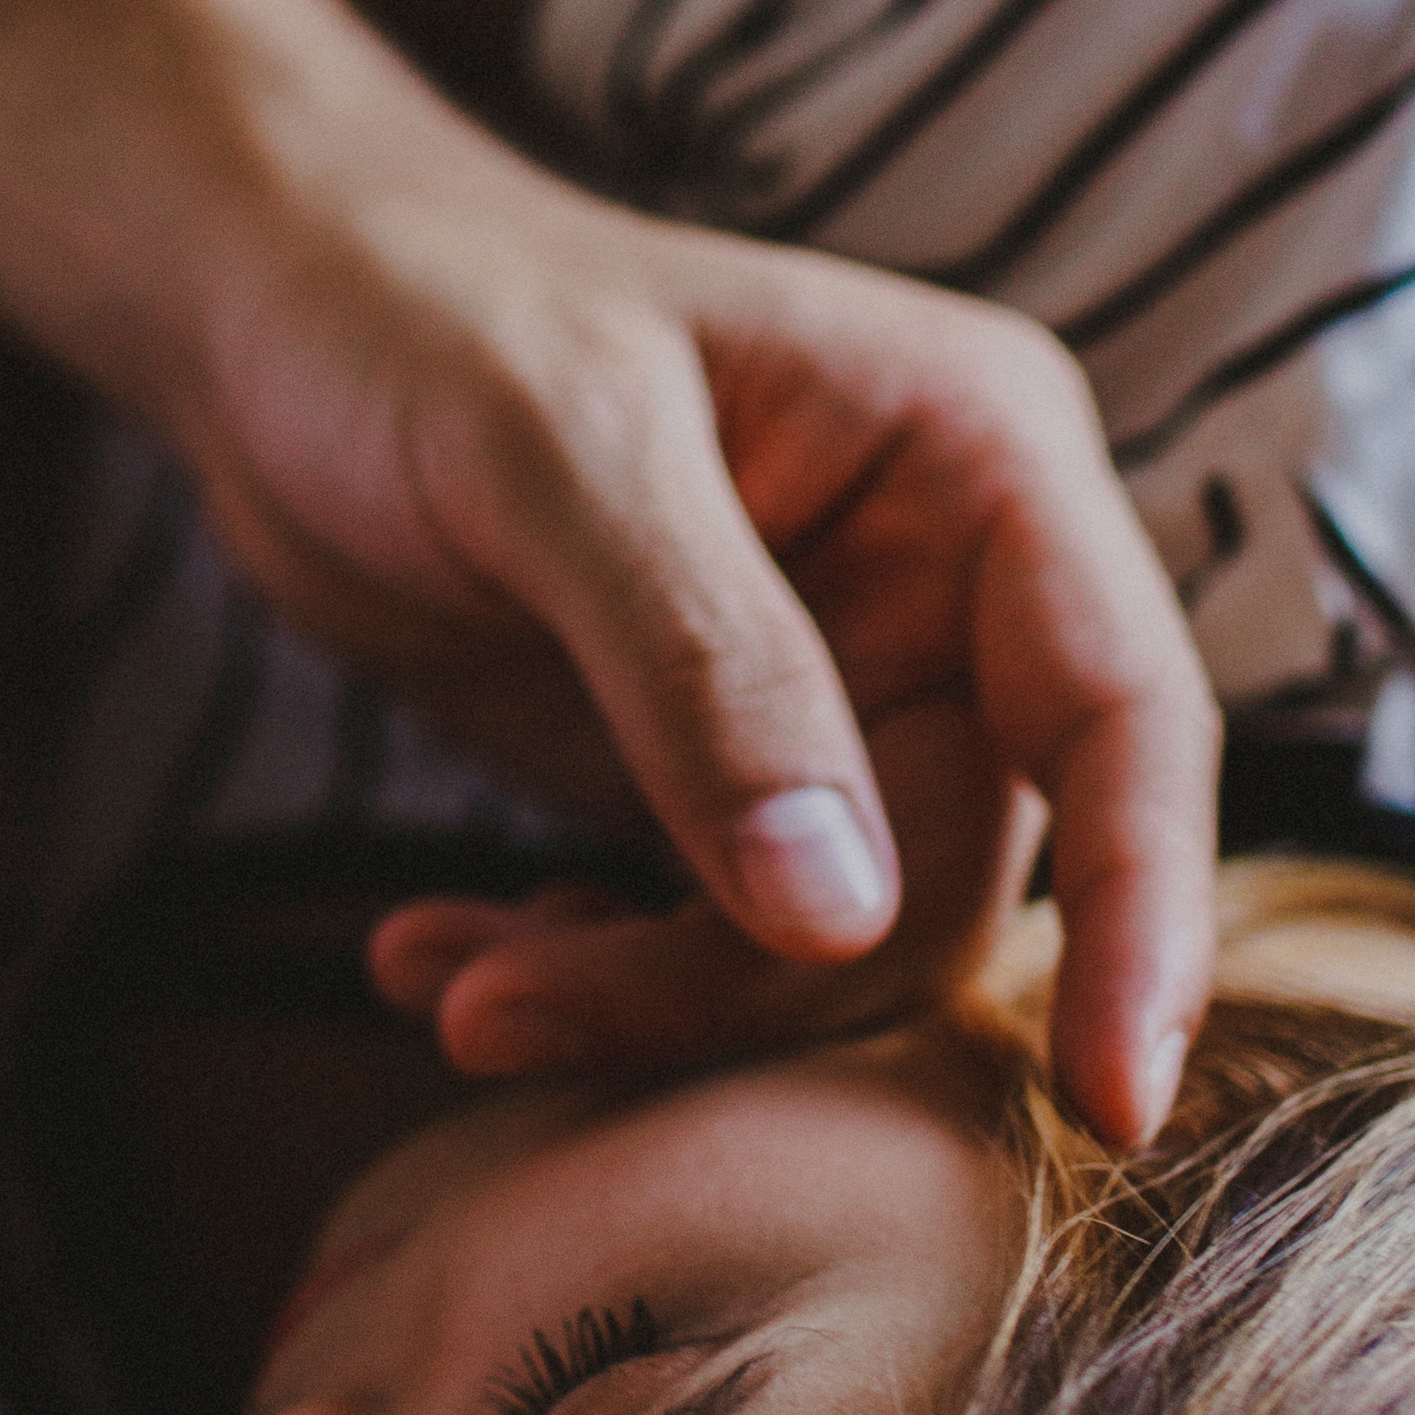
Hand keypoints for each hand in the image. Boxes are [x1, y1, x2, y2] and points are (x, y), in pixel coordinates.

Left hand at [163, 135, 1216, 1143]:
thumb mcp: (554, 452)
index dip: (1145, 914)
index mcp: (978, 462)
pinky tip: (435, 952)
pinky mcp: (716, 788)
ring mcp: (834, 704)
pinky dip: (581, 981)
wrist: (269, 312)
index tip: (1110, 1105)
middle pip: (940, 883)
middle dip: (739, 988)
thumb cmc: (418, 309)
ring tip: (441, 982)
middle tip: (499, 1015)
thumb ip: (704, 668)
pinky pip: (706, 953)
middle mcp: (943, 595)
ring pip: (820, 953)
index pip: (1122, 714)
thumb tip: (844, 922)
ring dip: (632, 1001)